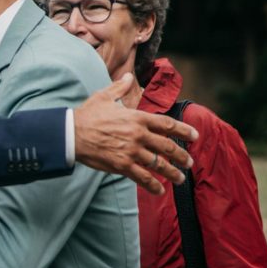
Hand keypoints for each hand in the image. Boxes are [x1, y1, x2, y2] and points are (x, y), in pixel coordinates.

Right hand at [74, 73, 196, 195]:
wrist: (71, 133)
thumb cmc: (87, 114)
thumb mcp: (104, 96)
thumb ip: (120, 88)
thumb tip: (129, 77)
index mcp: (137, 117)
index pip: (167, 124)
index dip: (184, 131)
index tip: (195, 136)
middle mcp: (138, 134)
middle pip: (167, 146)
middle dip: (181, 156)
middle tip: (189, 162)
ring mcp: (131, 150)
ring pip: (158, 164)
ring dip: (172, 173)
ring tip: (180, 178)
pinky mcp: (122, 164)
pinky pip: (142, 177)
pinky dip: (153, 185)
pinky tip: (159, 190)